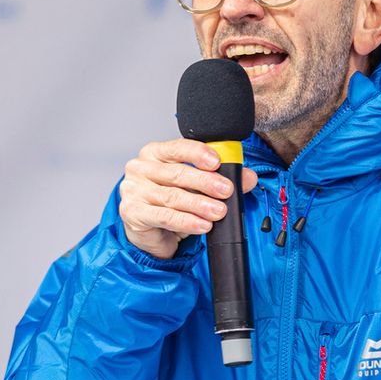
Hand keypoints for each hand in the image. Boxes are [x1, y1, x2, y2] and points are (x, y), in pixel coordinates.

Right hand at [119, 139, 258, 258]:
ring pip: (172, 197)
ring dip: (199, 204)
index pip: (177, 148)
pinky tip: (202, 225)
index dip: (197, 153)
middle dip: (205, 182)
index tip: (217, 162)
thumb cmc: (170, 202)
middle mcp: (141, 168)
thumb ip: (220, 178)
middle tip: (226, 190)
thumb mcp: (196, 187)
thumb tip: (248, 177)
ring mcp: (134, 190)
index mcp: (155, 153)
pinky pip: (164, 217)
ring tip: (219, 211)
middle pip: (176, 173)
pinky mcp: (133, 212)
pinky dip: (186, 221)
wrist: (149, 231)